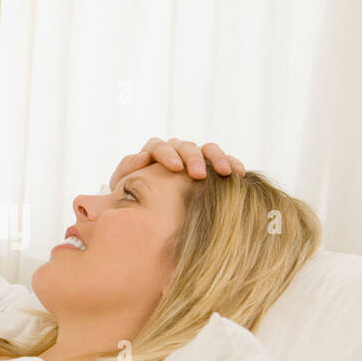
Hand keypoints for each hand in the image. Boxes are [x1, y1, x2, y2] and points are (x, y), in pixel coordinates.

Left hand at [109, 137, 244, 190]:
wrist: (146, 213)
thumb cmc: (131, 199)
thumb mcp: (122, 186)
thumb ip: (127, 170)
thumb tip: (143, 157)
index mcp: (153, 152)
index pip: (159, 146)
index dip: (167, 154)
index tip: (175, 167)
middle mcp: (175, 151)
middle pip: (185, 146)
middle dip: (193, 158)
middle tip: (198, 174)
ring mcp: (194, 158)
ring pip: (207, 149)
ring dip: (216, 158)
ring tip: (224, 172)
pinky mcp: (210, 168)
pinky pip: (223, 160)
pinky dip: (232, 163)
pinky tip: (239, 173)